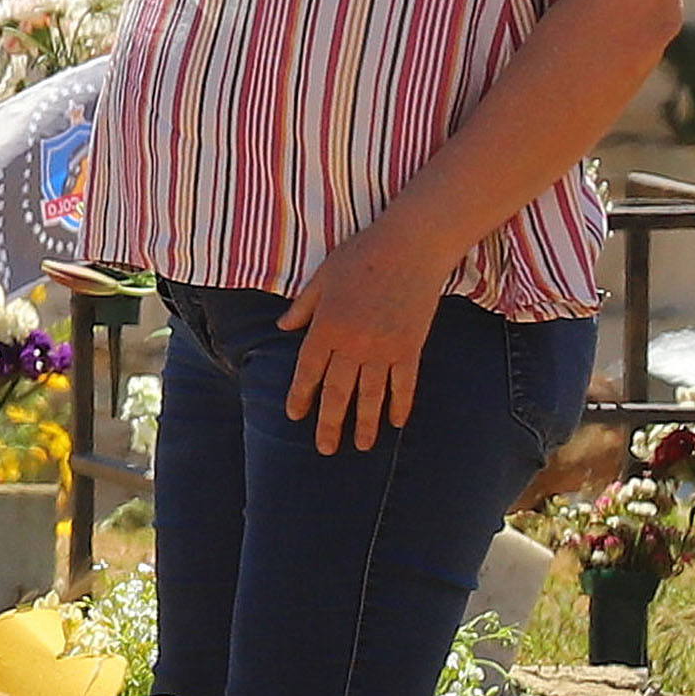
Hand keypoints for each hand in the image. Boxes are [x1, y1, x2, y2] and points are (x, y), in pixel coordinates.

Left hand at [274, 220, 448, 455]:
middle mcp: (353, 344)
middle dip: (330, 424)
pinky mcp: (410, 347)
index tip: (296, 415)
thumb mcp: (323, 276)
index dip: (301, 396)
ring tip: (361, 446)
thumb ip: (303, 306)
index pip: (308, 371)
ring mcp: (383, 348)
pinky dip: (400, 405)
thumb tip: (283, 327)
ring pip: (371, 396)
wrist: (411, 246)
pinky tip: (397, 422)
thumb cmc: (363, 255)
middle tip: (325, 449)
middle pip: (338, 393)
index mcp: (326, 326)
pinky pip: (404, 384)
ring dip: (365, 424)